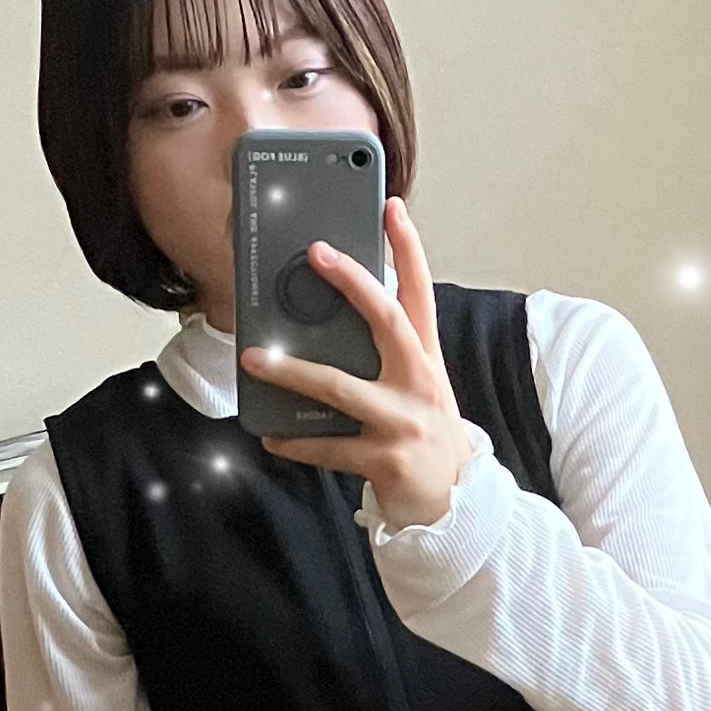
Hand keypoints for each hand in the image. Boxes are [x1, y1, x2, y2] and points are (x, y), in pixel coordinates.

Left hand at [242, 197, 477, 528]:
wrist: (455, 502)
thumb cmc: (425, 434)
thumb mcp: (418, 386)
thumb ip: (386, 354)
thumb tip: (327, 323)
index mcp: (426, 359)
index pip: (420, 293)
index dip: (408, 249)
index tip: (391, 209)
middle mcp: (418, 383)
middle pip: (388, 321)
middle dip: (354, 283)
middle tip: (318, 253)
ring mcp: (402, 421)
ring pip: (340, 386)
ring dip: (291, 370)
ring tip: (254, 358)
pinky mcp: (385, 459)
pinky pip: (329, 447)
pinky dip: (296, 442)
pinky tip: (271, 435)